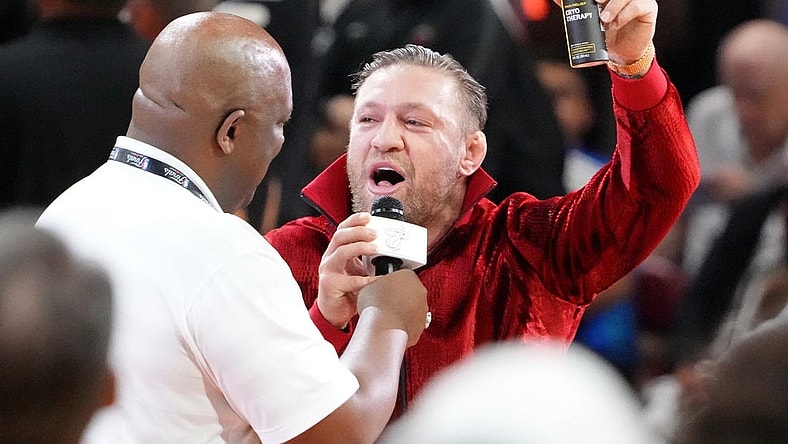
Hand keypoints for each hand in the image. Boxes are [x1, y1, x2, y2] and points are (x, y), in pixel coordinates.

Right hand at [317, 212, 377, 328]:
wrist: (334, 313)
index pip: (342, 229)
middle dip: (358, 231)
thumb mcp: (358, 270)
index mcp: (336, 251)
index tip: (368, 217)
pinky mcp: (330, 285)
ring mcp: (328, 271)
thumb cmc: (347, 290)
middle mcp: (329, 258)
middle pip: (340, 236)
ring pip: (341, 252)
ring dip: (359, 247)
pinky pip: (348, 280)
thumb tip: (391, 251)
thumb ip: (368, 260)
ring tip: (375, 248)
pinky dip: (365, 279)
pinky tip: (376, 279)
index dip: (354, 221)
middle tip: (375, 233)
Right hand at [357, 269, 428, 346]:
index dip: (391, 283)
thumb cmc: (377, 305)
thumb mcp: (369, 286)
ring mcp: (422, 308)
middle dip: (399, 297)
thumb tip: (375, 290)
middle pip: (410, 291)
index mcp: (408, 275)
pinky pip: (412, 322)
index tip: (384, 288)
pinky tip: (391, 325)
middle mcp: (419, 291)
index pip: (402, 275)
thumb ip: (377, 285)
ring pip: (413, 307)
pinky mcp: (420, 325)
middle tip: (384, 302)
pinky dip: (404, 324)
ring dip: (403, 310)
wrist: (384, 326)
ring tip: (386, 315)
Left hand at [597, 0, 656, 64]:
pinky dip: (624, 15)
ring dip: (614, 6)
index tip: (595, 0)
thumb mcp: (599, 22)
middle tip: (598, 4)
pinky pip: (638, 6)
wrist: (624, 52)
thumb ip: (595, 12)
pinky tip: (616, 24)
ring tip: (605, 19)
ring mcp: (640, 0)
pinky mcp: (649, 9)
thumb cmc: (612, 35)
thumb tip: (581, 9)